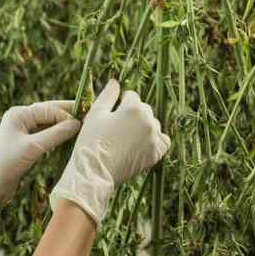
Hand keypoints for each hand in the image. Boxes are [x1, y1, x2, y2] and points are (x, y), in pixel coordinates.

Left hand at [0, 101, 80, 228]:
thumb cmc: (7, 163)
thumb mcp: (33, 147)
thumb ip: (56, 134)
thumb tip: (77, 124)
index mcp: (19, 114)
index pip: (49, 109)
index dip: (67, 114)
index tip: (85, 121)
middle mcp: (21, 118)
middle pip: (50, 112)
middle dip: (68, 115)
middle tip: (89, 117)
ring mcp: (23, 130)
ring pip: (49, 123)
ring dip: (63, 125)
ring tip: (82, 127)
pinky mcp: (26, 142)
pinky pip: (46, 133)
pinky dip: (58, 135)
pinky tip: (69, 138)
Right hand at [50, 79, 170, 224]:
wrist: (94, 173)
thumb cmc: (92, 141)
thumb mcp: (96, 114)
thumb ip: (108, 95)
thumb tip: (116, 82)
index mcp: (134, 108)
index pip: (131, 96)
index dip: (118, 104)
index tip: (110, 116)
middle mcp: (149, 121)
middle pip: (143, 109)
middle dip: (132, 115)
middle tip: (116, 129)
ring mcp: (155, 138)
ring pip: (152, 124)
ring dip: (143, 127)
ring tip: (125, 139)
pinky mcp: (156, 154)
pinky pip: (162, 141)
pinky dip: (155, 141)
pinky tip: (142, 144)